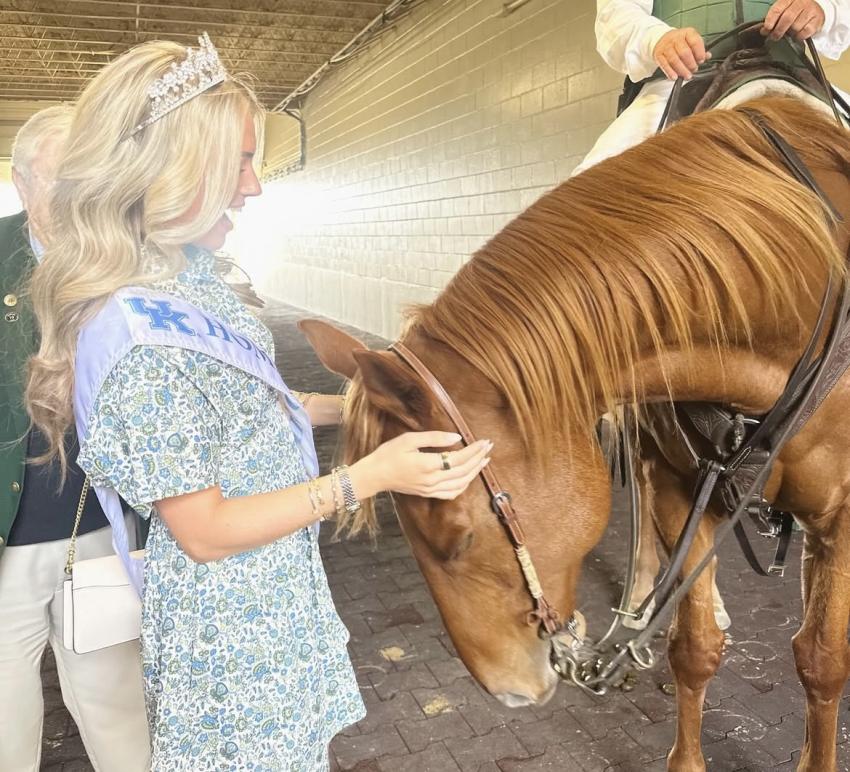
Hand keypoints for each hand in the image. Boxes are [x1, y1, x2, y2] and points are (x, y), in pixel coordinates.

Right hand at [350, 432, 491, 500]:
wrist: (374, 475)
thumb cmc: (388, 454)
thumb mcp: (409, 439)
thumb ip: (434, 438)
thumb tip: (457, 438)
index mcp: (427, 465)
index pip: (458, 458)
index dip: (474, 450)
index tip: (484, 441)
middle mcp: (432, 480)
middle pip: (463, 471)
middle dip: (478, 459)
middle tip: (489, 447)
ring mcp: (430, 489)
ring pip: (460, 484)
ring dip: (474, 472)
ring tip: (484, 460)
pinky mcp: (428, 493)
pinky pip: (452, 493)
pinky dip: (464, 485)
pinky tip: (469, 476)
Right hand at [653, 27, 709, 79]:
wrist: (662, 39)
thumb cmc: (679, 42)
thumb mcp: (691, 41)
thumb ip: (700, 49)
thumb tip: (707, 56)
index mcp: (687, 33)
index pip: (695, 42)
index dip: (700, 53)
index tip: (701, 60)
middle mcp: (676, 38)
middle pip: (684, 52)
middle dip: (691, 63)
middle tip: (694, 69)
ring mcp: (666, 47)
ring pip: (674, 60)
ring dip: (682, 70)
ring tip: (687, 75)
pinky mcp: (659, 55)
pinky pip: (665, 65)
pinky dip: (670, 72)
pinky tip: (675, 77)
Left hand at [762, 0, 825, 40]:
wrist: (814, 11)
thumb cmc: (795, 13)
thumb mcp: (783, 11)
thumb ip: (773, 19)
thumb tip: (764, 30)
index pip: (777, 9)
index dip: (770, 21)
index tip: (766, 30)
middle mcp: (801, 2)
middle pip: (787, 18)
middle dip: (778, 30)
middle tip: (775, 37)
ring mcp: (811, 9)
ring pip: (796, 26)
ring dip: (791, 33)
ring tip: (790, 32)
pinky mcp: (817, 19)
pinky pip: (805, 32)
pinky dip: (799, 36)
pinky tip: (798, 34)